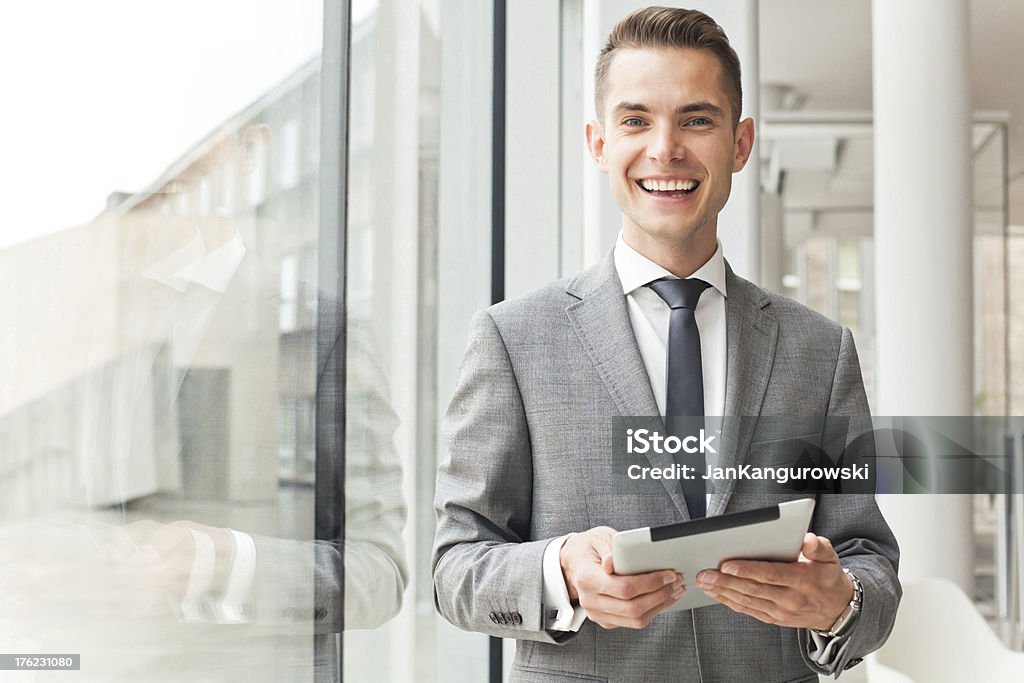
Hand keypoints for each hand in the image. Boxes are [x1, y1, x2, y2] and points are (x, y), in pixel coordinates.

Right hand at [560, 526, 683, 628]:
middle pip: (632, 608)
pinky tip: (662, 598)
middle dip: (660, 596)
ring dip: (660, 606)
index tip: (668, 574)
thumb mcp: (599, 538)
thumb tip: (614, 561)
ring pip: (635, 619)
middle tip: (677, 582)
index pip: (623, 588)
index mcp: (586, 578)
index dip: (650, 583)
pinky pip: (632, 622)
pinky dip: (652, 611)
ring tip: (675, 591)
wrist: (573, 563)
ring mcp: (597, 613)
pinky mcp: (605, 619)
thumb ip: (610, 549)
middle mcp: (590, 600)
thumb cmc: (589, 548)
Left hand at [696, 533, 853, 630]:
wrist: (838, 609)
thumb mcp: (830, 557)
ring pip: (747, 601)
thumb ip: (818, 546)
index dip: (747, 570)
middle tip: (704, 573)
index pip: (770, 574)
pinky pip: (748, 610)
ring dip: (723, 592)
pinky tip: (716, 594)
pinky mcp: (774, 618)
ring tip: (704, 582)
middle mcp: (790, 598)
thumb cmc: (827, 577)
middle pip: (753, 589)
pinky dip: (730, 602)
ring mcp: (781, 612)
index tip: (726, 564)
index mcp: (802, 580)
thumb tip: (807, 540)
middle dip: (726, 581)